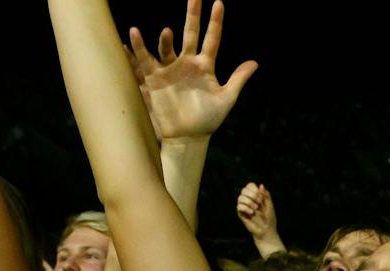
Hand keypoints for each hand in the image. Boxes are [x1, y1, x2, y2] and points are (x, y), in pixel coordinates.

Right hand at [128, 0, 257, 143]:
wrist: (187, 137)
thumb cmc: (208, 120)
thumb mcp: (226, 99)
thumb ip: (238, 79)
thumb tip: (255, 62)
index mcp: (206, 66)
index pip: (212, 39)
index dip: (215, 22)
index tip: (218, 3)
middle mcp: (188, 63)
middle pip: (190, 33)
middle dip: (193, 15)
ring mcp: (171, 69)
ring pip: (167, 47)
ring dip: (166, 40)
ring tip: (167, 32)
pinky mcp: (155, 79)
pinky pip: (146, 60)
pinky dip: (139, 47)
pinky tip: (133, 33)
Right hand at [236, 182, 277, 239]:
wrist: (267, 230)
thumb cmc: (269, 218)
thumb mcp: (270, 205)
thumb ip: (265, 195)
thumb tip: (260, 185)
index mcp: (256, 196)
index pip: (249, 186)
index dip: (253, 188)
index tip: (260, 195)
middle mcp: (248, 200)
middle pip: (243, 190)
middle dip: (251, 194)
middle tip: (258, 202)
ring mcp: (244, 207)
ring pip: (240, 197)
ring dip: (249, 201)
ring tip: (256, 208)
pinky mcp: (241, 214)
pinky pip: (239, 206)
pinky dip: (246, 208)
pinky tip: (252, 213)